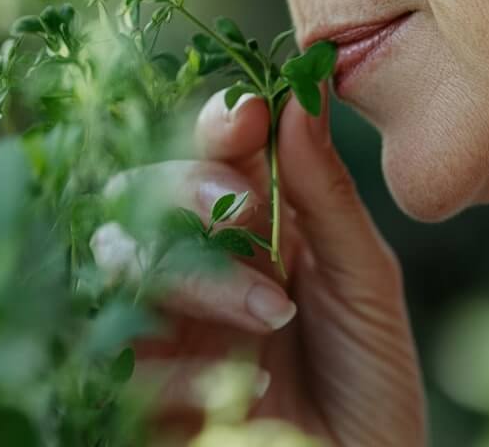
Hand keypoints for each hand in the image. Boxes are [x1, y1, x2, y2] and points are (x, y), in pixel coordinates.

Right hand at [91, 83, 426, 445]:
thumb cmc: (370, 381)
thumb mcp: (366, 285)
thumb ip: (328, 195)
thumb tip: (303, 93)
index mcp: (251, 224)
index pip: (210, 151)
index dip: (220, 123)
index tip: (250, 117)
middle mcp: (195, 264)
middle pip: (142, 192)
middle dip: (187, 189)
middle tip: (241, 214)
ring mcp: (163, 328)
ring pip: (122, 263)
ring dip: (194, 277)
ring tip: (272, 316)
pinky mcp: (142, 395)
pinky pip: (119, 360)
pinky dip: (178, 369)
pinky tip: (249, 390)